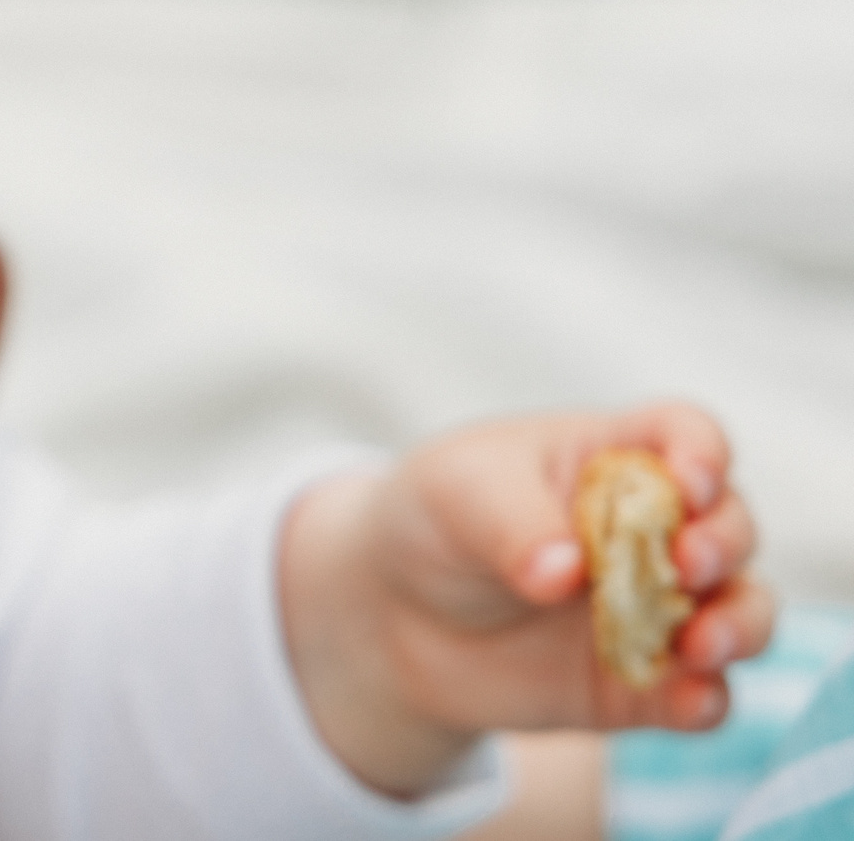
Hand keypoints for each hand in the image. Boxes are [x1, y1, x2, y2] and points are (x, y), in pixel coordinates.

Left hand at [280, 403, 771, 797]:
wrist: (396, 615)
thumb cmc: (435, 519)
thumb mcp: (455, 492)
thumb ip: (512, 522)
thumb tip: (565, 573)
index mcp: (615, 458)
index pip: (687, 436)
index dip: (703, 453)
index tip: (688, 483)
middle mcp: (656, 532)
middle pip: (731, 526)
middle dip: (725, 544)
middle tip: (685, 565)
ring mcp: (658, 608)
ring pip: (742, 612)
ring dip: (739, 625)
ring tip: (698, 644)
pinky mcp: (646, 681)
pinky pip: (703, 695)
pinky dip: (707, 700)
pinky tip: (687, 702)